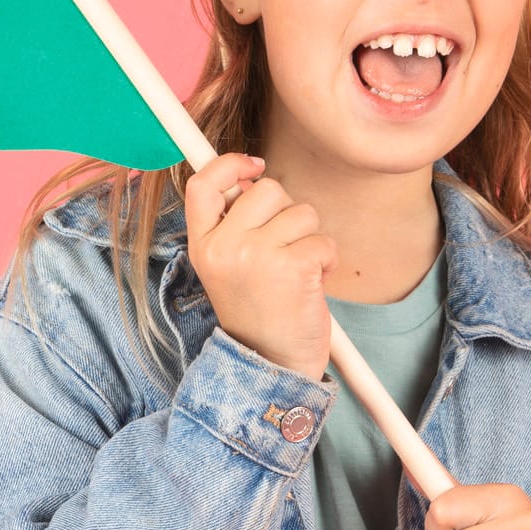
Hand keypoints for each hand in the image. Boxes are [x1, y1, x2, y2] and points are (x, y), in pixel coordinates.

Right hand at [184, 154, 336, 384]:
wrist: (271, 365)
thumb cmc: (257, 314)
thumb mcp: (227, 268)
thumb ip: (234, 224)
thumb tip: (253, 176)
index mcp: (203, 246)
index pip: (202, 184)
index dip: (229, 164)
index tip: (254, 166)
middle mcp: (224, 248)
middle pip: (266, 189)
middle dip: (287, 213)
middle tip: (284, 249)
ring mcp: (257, 257)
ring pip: (301, 212)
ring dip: (310, 239)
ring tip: (298, 272)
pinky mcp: (293, 267)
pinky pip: (323, 239)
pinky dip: (328, 260)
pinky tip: (314, 283)